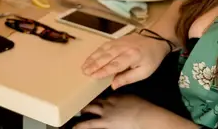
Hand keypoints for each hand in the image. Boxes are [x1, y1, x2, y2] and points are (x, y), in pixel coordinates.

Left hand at [74, 95, 193, 128]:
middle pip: (94, 99)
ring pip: (90, 108)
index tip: (93, 97)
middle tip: (78, 100)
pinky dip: (81, 125)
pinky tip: (74, 127)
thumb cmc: (146, 110)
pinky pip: (90, 124)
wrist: (147, 117)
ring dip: (82, 109)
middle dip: (86, 100)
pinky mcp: (105, 122)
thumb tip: (124, 102)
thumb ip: (126, 100)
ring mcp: (106, 111)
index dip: (98, 97)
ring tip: (75, 111)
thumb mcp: (135, 100)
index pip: (104, 96)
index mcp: (117, 96)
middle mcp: (109, 101)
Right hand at [82, 33, 167, 88]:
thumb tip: (113, 85)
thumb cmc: (150, 58)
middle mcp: (122, 48)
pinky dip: (94, 53)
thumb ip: (128, 78)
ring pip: (102, 51)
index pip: (115, 65)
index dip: (103, 71)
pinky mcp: (114, 40)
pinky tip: (89, 58)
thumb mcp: (144, 72)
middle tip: (84, 72)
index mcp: (132, 56)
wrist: (154, 39)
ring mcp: (117, 43)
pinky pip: (102, 46)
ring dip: (91, 59)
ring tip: (83, 66)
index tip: (93, 76)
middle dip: (94, 65)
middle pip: (105, 57)